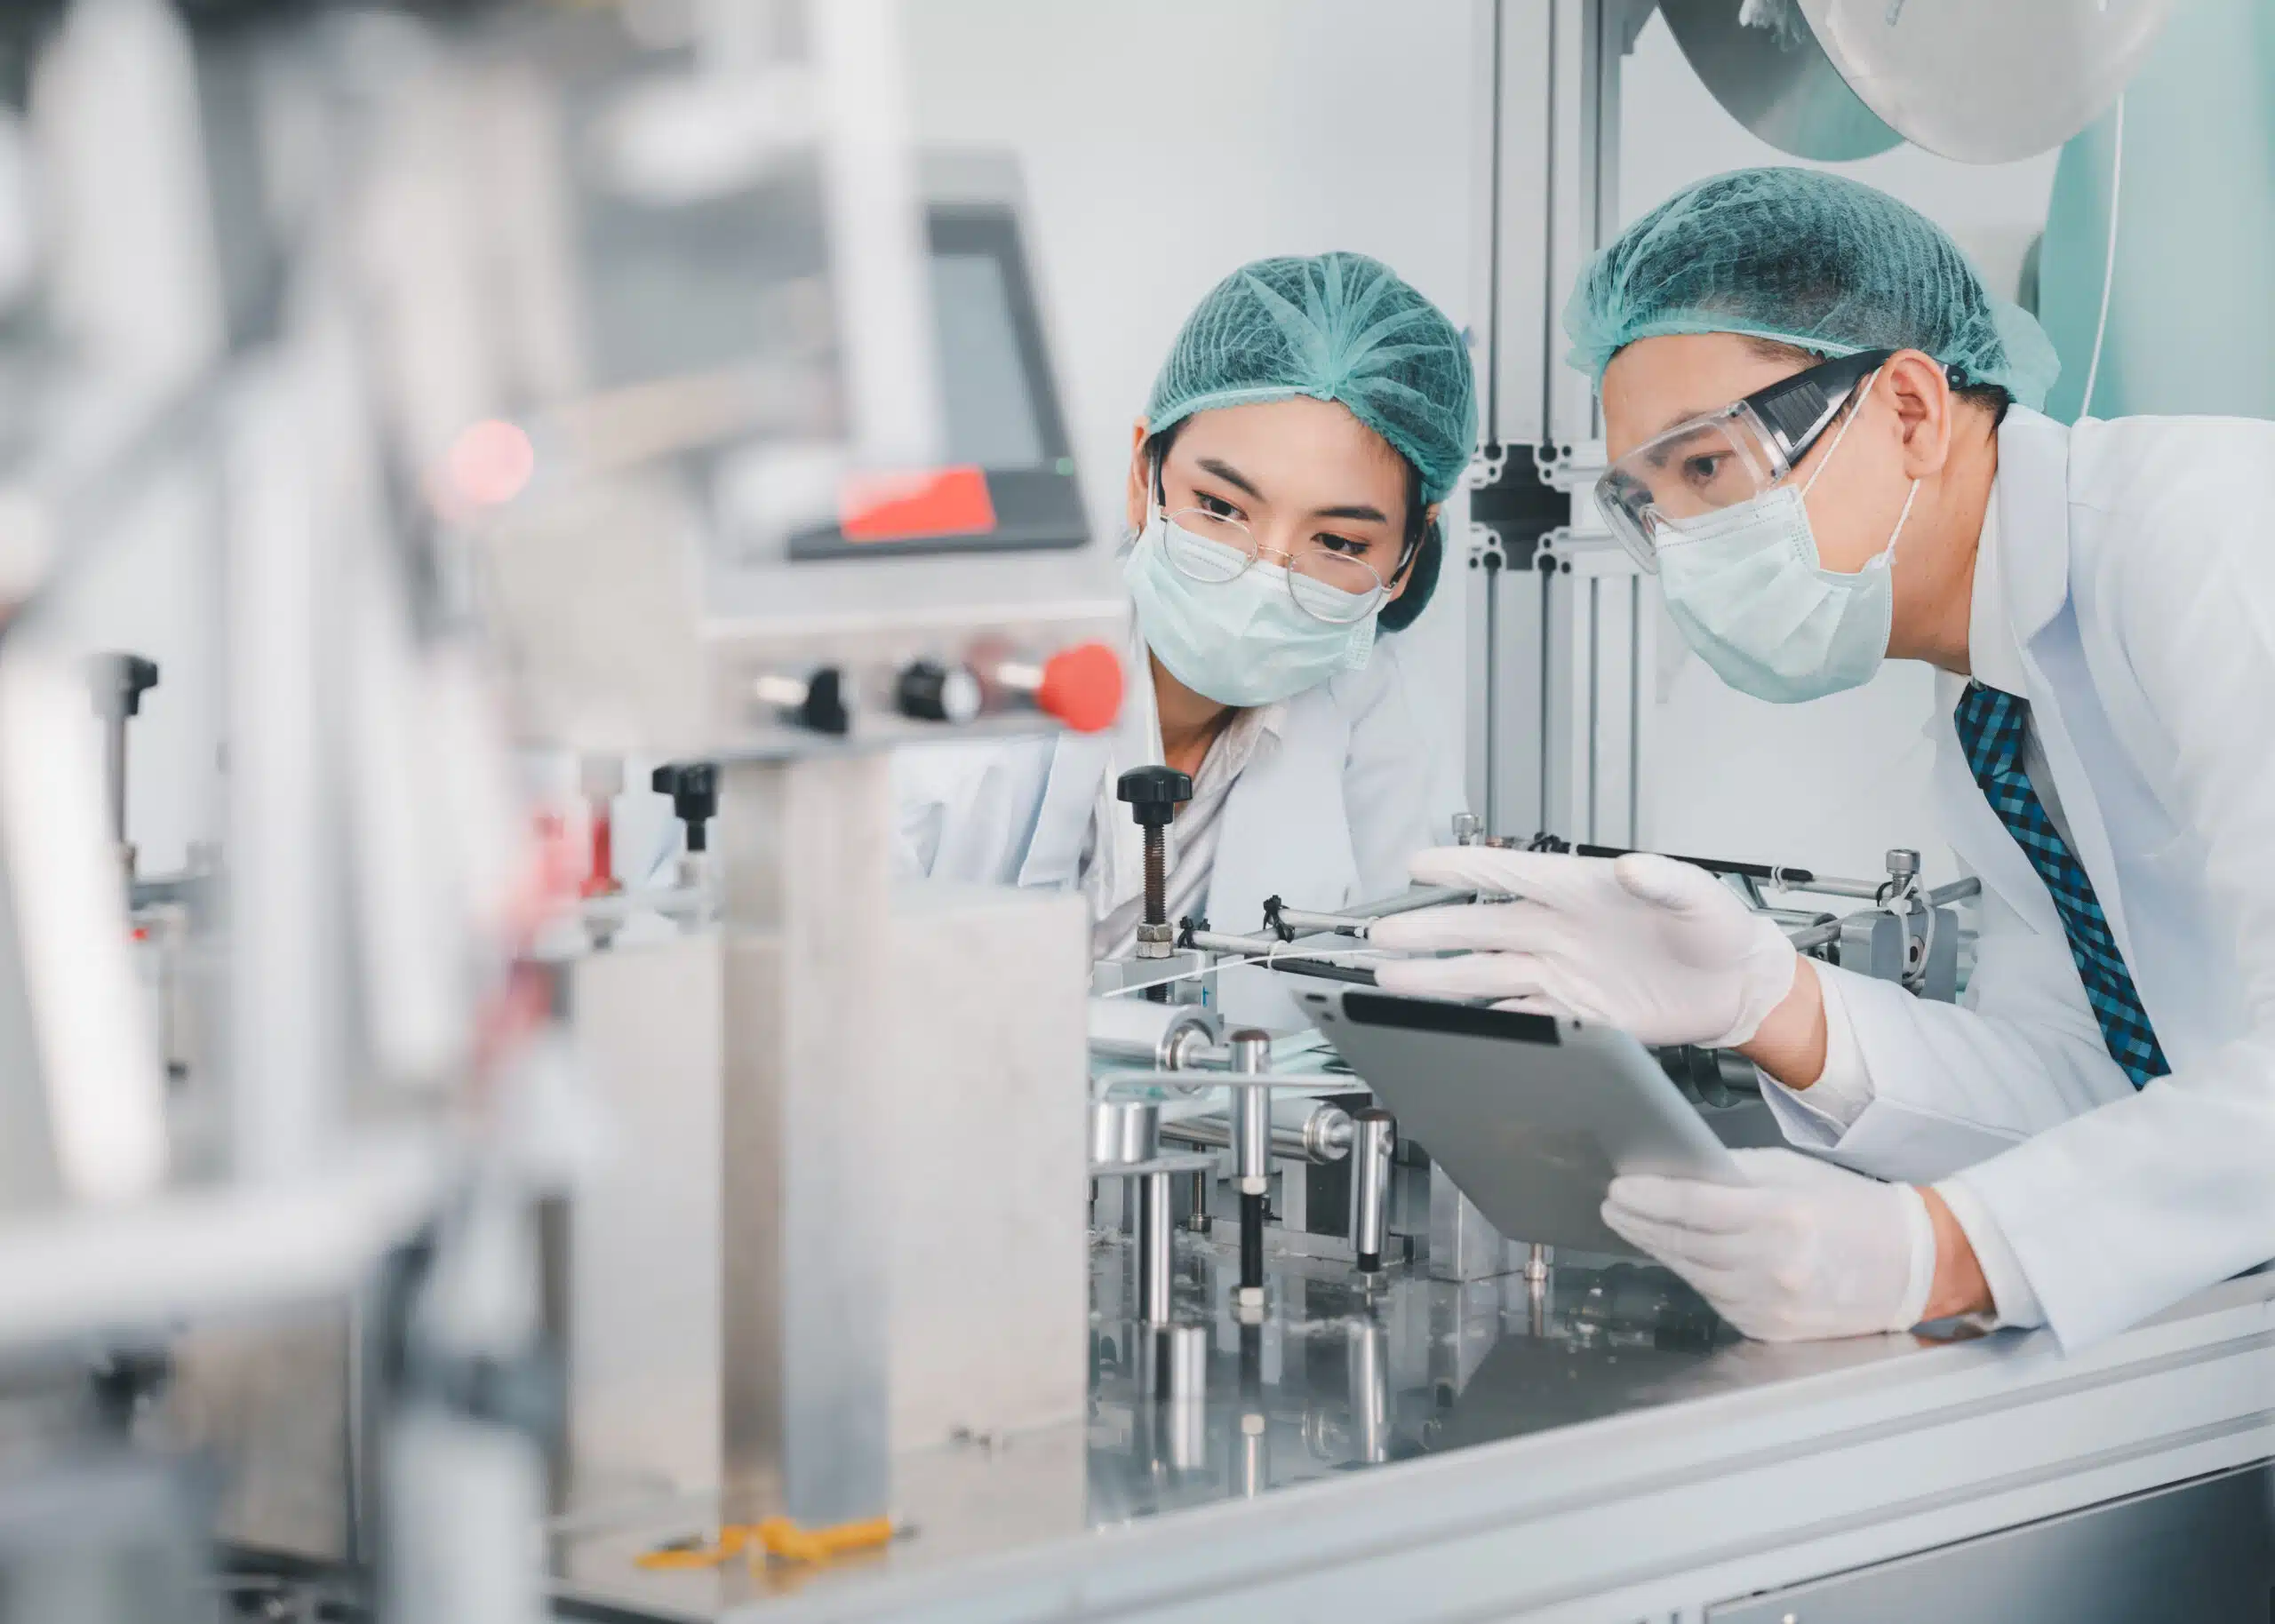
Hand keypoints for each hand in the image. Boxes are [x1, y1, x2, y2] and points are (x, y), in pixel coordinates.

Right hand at [1371, 848, 1798, 1047]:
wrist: (1735, 988)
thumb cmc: (1719, 931)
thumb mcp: (1702, 897)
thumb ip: (1666, 881)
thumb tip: (1633, 867)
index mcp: (1580, 889)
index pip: (1509, 873)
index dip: (1461, 868)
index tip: (1418, 866)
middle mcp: (1559, 928)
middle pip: (1480, 927)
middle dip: (1428, 931)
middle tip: (1383, 936)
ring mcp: (1562, 971)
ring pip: (1486, 974)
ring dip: (1439, 978)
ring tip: (1392, 980)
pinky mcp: (1575, 1012)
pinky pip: (1519, 1015)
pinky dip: (1486, 1020)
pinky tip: (1453, 1024)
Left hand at [1601, 1148, 1935, 1340]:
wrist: (1907, 1266)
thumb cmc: (1850, 1209)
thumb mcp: (1791, 1171)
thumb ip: (1731, 1173)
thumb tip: (1674, 1172)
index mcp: (1781, 1216)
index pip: (1693, 1207)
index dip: (1648, 1197)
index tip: (1619, 1187)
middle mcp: (1773, 1266)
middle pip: (1685, 1243)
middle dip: (1641, 1223)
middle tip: (1614, 1206)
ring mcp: (1771, 1304)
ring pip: (1693, 1274)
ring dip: (1659, 1249)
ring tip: (1635, 1227)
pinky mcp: (1771, 1329)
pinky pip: (1715, 1299)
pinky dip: (1693, 1275)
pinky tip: (1677, 1255)